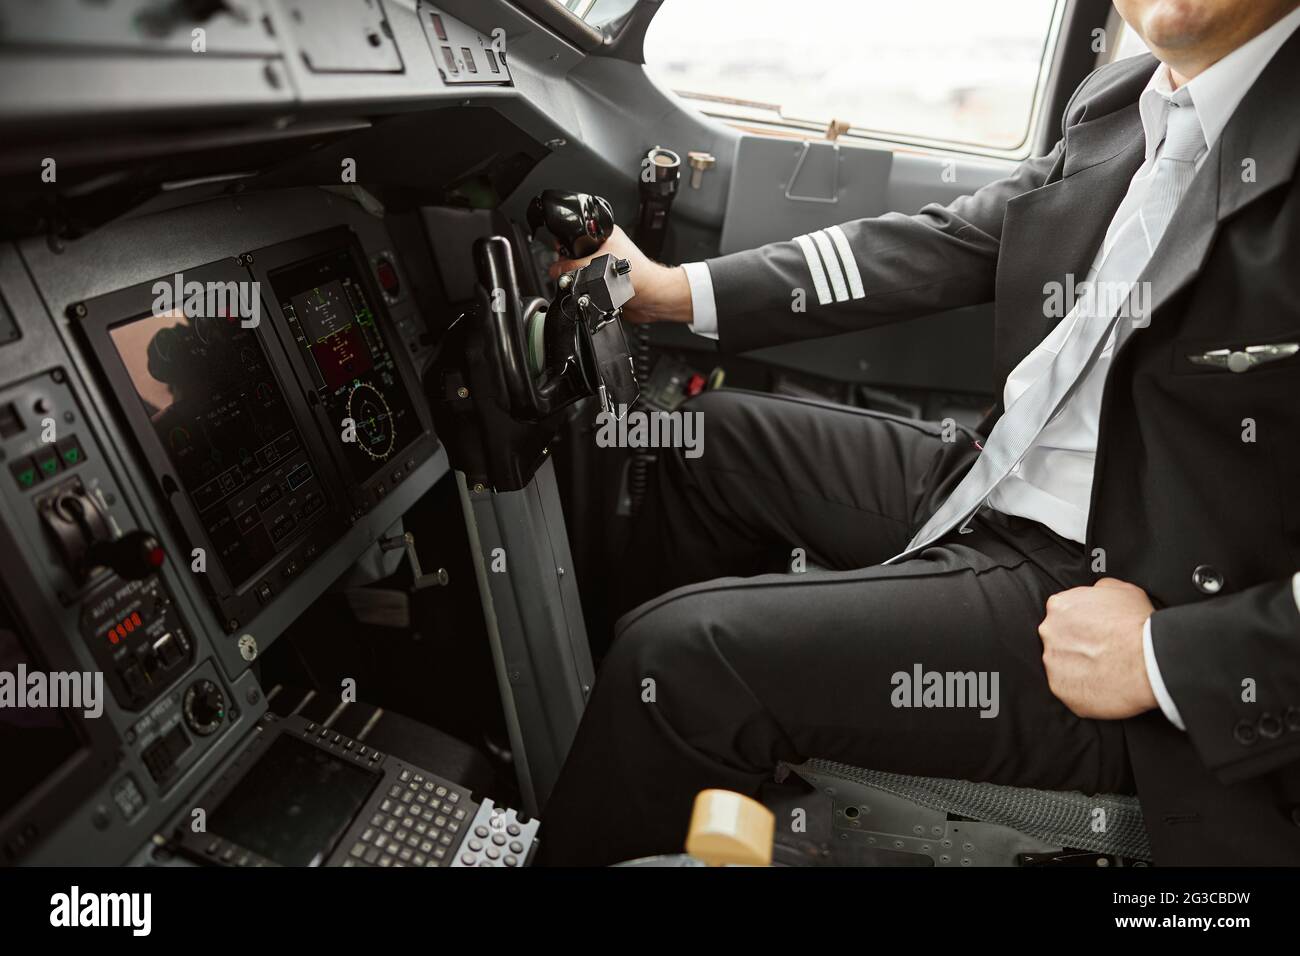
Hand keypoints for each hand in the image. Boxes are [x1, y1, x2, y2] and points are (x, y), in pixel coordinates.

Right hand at [548, 225, 693, 324]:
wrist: (653, 299)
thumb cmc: (640, 277)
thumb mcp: (599, 267)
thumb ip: (574, 268)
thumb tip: (555, 270)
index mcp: (606, 235)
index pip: (577, 237)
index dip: (567, 248)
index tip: (561, 257)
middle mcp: (607, 249)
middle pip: (577, 257)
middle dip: (574, 268)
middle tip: (579, 274)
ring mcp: (607, 267)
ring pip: (582, 274)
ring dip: (583, 282)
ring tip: (592, 285)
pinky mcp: (607, 284)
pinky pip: (590, 287)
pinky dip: (589, 292)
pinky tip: (596, 293)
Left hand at [1038, 577, 1157, 719]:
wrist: (1149, 660)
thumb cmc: (1138, 625)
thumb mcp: (1122, 590)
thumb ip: (1099, 589)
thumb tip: (1097, 592)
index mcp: (1059, 606)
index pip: (1062, 614)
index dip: (1081, 624)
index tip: (1096, 632)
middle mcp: (1049, 633)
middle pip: (1058, 640)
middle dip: (1077, 646)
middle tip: (1102, 652)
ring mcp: (1052, 662)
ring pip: (1061, 666)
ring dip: (1079, 668)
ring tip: (1105, 670)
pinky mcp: (1060, 689)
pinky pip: (1069, 689)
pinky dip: (1084, 690)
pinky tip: (1103, 686)